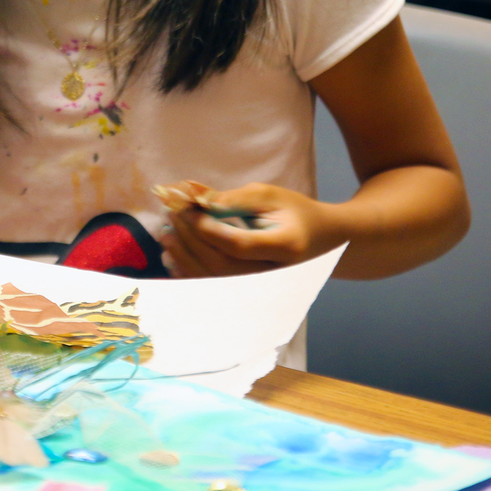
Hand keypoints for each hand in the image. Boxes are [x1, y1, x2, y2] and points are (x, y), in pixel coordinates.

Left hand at [159, 180, 343, 277]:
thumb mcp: (271, 195)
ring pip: (215, 283)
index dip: (206, 228)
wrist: (324, 243)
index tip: (185, 208)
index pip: (239, 245)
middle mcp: (276, 276)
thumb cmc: (295, 214)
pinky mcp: (251, 295)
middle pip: (222, 266)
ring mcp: (264, 291)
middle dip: (190, 241)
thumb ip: (232, 198)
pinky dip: (189, 275)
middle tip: (170, 217)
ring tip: (166, 234)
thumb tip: (192, 196)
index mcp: (286, 247)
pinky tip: (172, 256)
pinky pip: (215, 291)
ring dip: (184, 259)